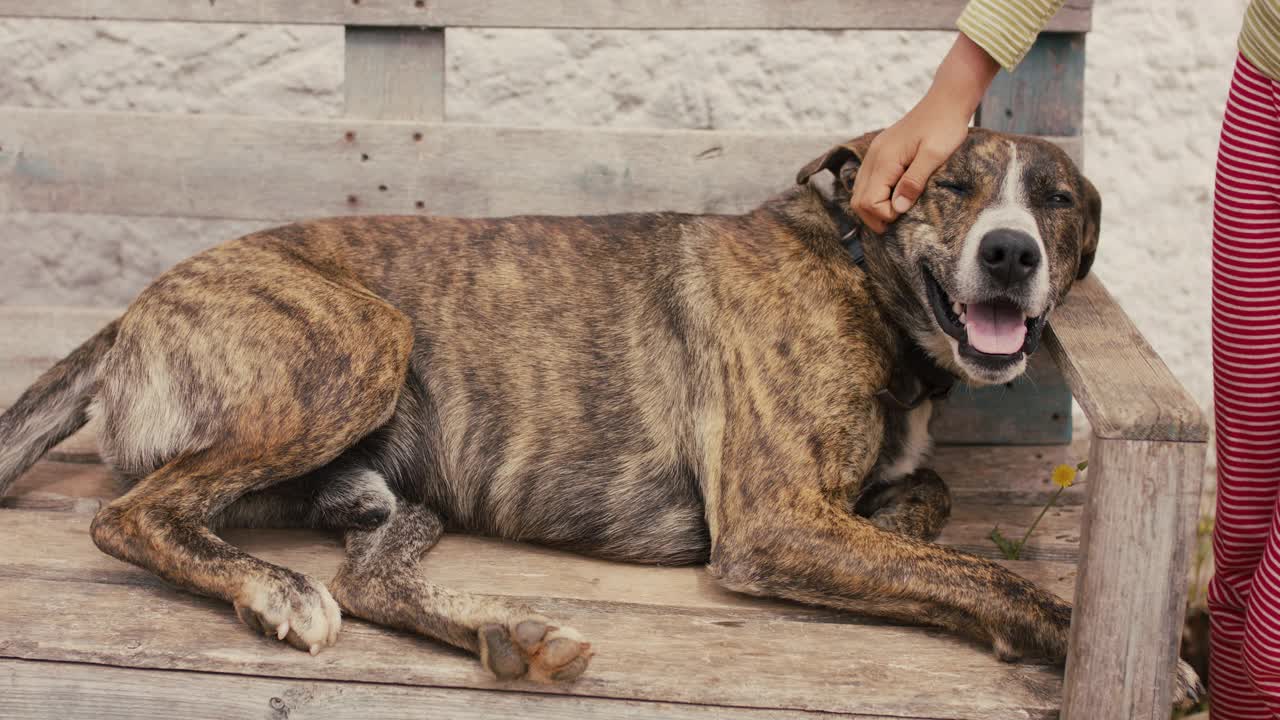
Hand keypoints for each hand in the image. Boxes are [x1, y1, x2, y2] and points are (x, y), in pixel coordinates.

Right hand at [851, 33, 999, 232]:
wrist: (946, 100)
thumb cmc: (945, 126)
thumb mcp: (935, 155)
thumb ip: (914, 182)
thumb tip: (896, 209)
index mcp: (885, 159)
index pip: (869, 201)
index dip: (885, 215)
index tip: (906, 213)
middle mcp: (873, 157)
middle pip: (858, 201)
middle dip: (875, 217)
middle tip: (898, 222)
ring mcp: (875, 154)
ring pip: (859, 192)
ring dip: (874, 208)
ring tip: (896, 213)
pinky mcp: (881, 153)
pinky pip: (867, 181)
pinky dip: (875, 195)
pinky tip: (893, 198)